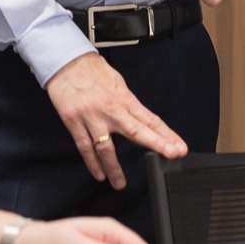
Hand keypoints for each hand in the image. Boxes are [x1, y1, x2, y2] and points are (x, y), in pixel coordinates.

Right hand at [44, 52, 186, 189]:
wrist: (65, 60)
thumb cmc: (92, 70)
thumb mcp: (117, 82)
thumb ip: (128, 103)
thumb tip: (141, 119)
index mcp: (123, 98)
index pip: (149, 119)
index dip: (166, 134)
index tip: (178, 146)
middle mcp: (110, 109)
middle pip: (136, 130)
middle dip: (156, 143)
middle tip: (171, 154)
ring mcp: (91, 116)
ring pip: (106, 147)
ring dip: (114, 168)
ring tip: (119, 183)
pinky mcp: (74, 121)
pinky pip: (84, 146)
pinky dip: (92, 162)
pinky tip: (99, 173)